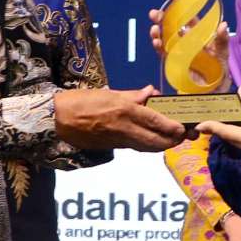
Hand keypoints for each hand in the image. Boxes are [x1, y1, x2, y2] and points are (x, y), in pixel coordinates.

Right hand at [54, 87, 184, 151]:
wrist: (57, 120)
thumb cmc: (81, 101)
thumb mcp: (109, 93)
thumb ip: (132, 95)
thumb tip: (150, 93)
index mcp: (124, 110)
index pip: (155, 121)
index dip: (172, 128)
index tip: (184, 128)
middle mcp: (124, 127)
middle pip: (156, 141)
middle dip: (172, 141)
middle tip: (183, 136)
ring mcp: (118, 140)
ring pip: (147, 147)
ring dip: (162, 145)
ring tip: (172, 140)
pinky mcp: (112, 148)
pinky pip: (135, 147)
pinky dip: (147, 145)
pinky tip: (153, 141)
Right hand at [148, 0, 230, 92]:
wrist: (213, 88)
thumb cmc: (220, 67)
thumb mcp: (223, 52)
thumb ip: (222, 39)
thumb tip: (223, 25)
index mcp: (198, 32)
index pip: (188, 15)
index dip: (181, 4)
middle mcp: (186, 38)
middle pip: (172, 24)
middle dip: (162, 18)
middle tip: (154, 14)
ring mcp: (179, 49)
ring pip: (165, 37)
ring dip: (158, 32)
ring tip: (154, 29)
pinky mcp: (173, 61)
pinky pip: (164, 52)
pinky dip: (159, 46)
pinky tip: (156, 42)